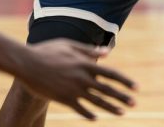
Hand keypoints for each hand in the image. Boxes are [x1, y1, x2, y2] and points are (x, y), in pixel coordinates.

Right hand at [22, 39, 136, 119]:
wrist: (27, 63)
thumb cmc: (48, 51)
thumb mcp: (70, 45)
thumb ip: (89, 50)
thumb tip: (107, 52)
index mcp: (86, 63)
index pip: (112, 74)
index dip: (125, 81)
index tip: (136, 88)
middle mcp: (83, 77)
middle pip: (108, 90)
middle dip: (122, 97)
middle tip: (134, 104)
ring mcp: (73, 89)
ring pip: (97, 101)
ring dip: (111, 108)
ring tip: (122, 113)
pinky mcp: (63, 99)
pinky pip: (80, 109)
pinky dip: (89, 113)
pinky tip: (96, 118)